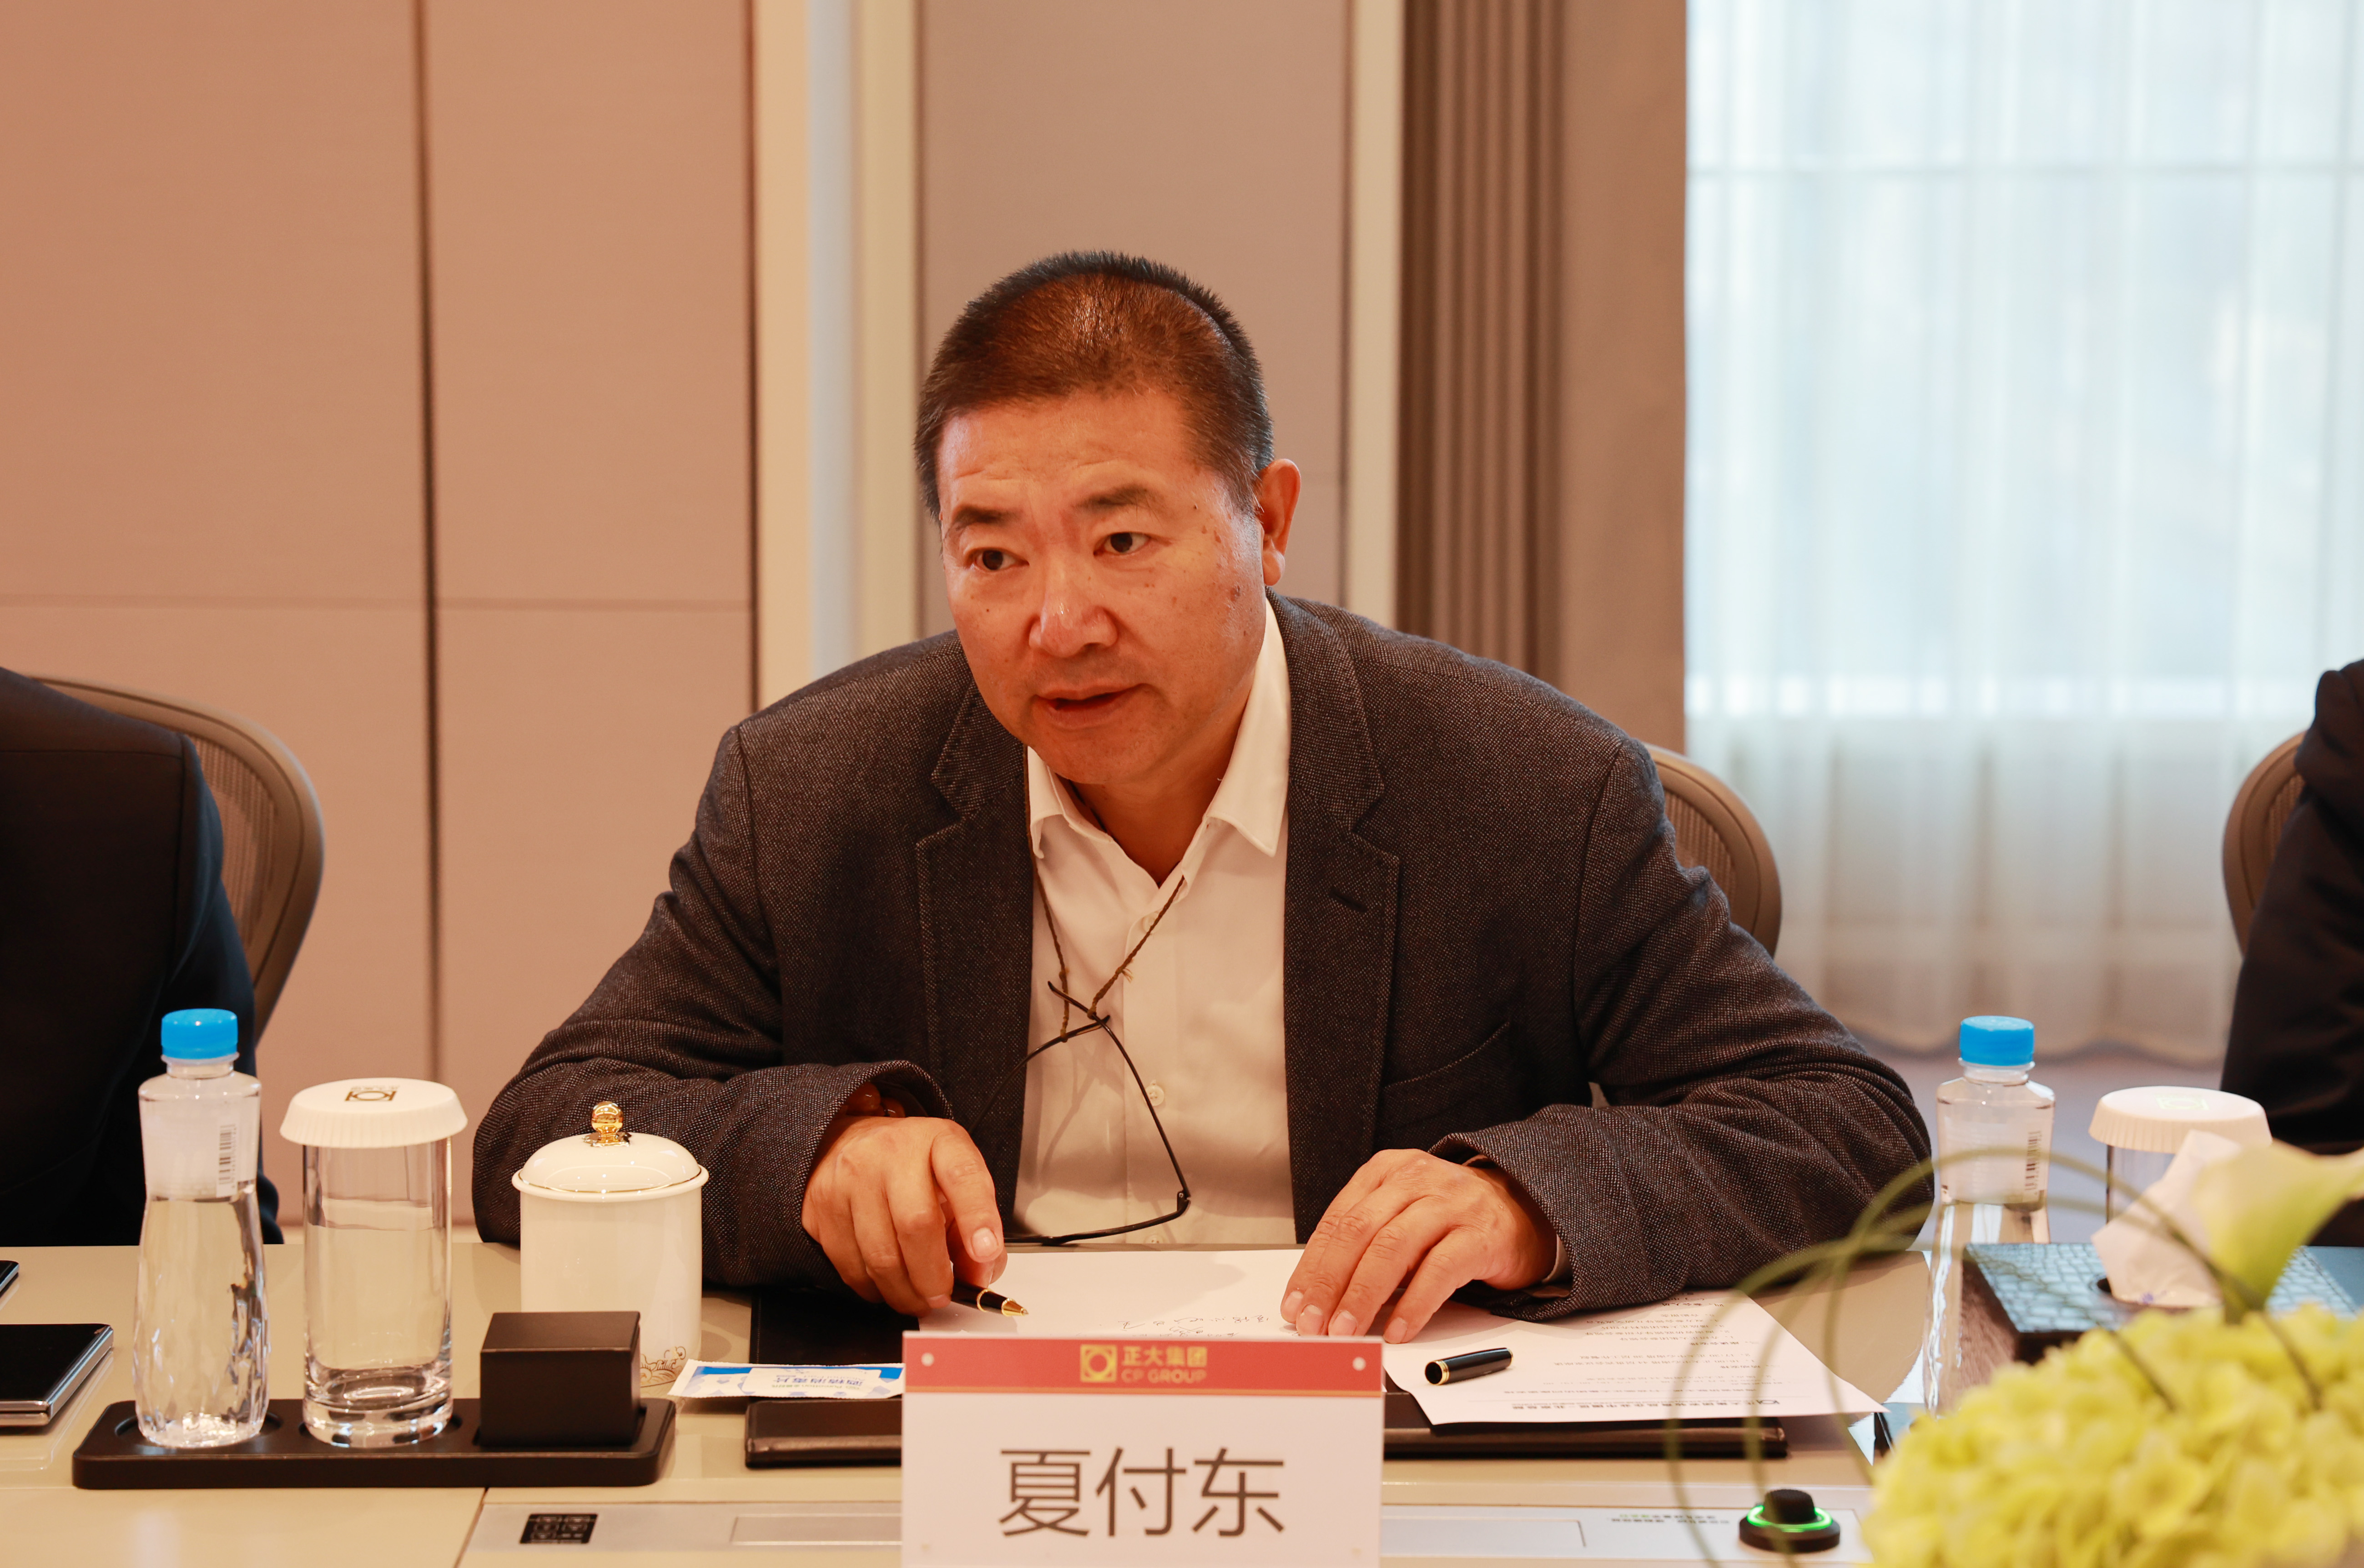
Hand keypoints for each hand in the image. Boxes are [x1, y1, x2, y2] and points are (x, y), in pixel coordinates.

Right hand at [801, 1096, 1004, 1315]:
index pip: (962, 1175)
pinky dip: (872, 1288)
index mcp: (937, 1141)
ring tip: (917, 1299)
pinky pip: (848, 1265)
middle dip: (933, 1276)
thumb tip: (979, 1275)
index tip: (986, 1253)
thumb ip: (977, 1226)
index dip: (978, 1217)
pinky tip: (886, 1285)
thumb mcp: (954, 1181)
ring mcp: (850, 1177)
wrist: (849, 1142)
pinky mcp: (821, 1205)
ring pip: (879, 1255)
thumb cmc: (911, 1166)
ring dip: (904, 1292)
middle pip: (915, 1225)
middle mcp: (891, 1153)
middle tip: (942, 1297)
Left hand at [1279, 1150, 1555, 1342]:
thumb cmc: (1451, 1219)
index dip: (1311, 1267)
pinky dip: (1413, 1305)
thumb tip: (1320, 1297)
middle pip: (1358, 1232)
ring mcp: (1450, 1204)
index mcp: (1386, 1172)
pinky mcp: (1481, 1234)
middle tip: (1312, 1324)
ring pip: (1393, 1249)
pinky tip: (1397, 1329)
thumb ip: (1365, 1244)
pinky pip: (1439, 1271)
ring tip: (1345, 1331)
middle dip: (1328, 1283)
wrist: (1523, 1207)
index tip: (1294, 1305)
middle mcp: (1415, 1180)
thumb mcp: (1401, 1216)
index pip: (1337, 1220)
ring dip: (1362, 1296)